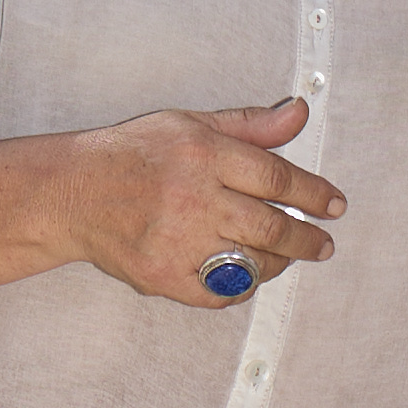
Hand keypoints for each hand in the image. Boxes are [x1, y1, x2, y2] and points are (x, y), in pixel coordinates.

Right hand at [63, 100, 343, 307]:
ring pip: (251, 263)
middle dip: (307, 239)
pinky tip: (245, 275)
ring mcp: (177, 242)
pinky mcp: (162, 276)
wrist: (72, 193)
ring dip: (278, 262)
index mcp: (203, 154)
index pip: (276, 177)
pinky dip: (240, 288)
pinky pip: (220, 293)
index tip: (335, 206)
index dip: (314, 194)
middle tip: (324, 244)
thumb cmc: (134, 154)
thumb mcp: (191, 124)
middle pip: (271, 227)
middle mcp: (193, 198)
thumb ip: (250, 124)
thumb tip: (300, 114)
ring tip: (286, 256)